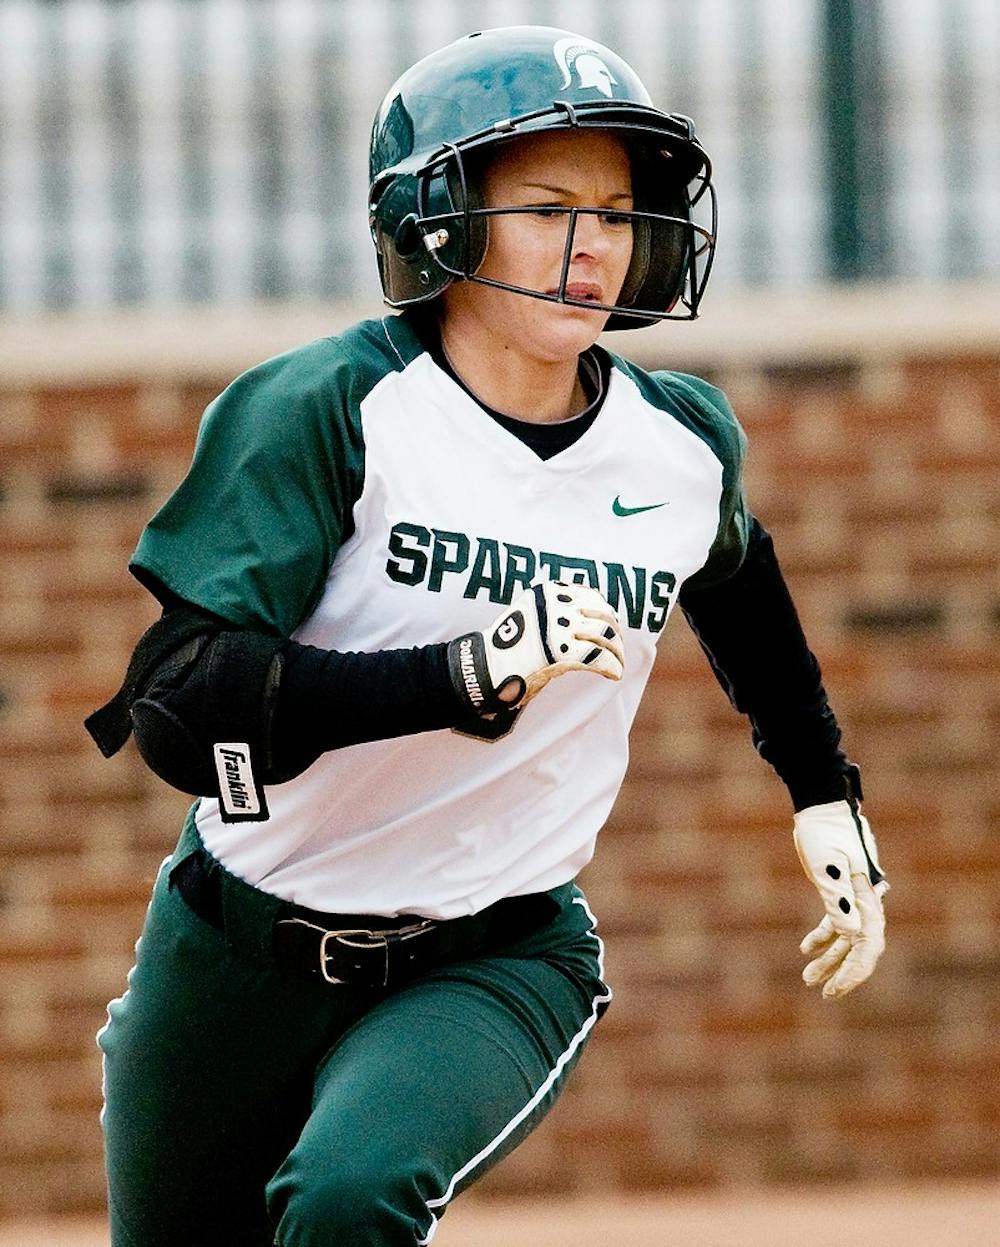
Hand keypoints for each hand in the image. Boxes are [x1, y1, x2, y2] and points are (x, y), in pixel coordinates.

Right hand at [448, 580, 623, 716]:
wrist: (486, 668)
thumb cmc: (506, 648)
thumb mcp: (531, 617)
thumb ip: (556, 614)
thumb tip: (585, 621)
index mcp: (550, 593)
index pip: (591, 597)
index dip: (606, 614)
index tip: (612, 627)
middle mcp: (557, 606)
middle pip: (603, 615)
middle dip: (615, 634)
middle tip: (618, 649)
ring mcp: (560, 628)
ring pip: (605, 635)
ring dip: (617, 651)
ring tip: (617, 663)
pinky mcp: (562, 652)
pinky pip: (598, 658)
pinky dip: (611, 667)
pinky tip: (613, 674)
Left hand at [793, 799, 887, 998]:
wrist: (819, 805)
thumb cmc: (823, 833)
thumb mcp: (827, 868)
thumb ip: (839, 901)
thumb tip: (853, 936)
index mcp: (868, 897)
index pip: (869, 943)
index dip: (855, 970)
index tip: (836, 988)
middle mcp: (866, 899)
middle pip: (860, 946)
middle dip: (843, 971)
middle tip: (825, 993)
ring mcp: (854, 895)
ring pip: (846, 937)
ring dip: (830, 958)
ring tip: (809, 979)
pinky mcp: (839, 889)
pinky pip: (835, 920)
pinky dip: (823, 936)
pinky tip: (806, 949)